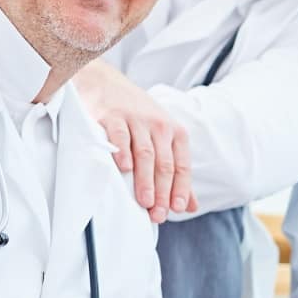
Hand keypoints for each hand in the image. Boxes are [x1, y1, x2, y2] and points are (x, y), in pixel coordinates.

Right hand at [77, 60, 193, 221]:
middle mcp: (159, 125)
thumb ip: (176, 172)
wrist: (106, 83)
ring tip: (144, 202)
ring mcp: (136, 120)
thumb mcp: (162, 139)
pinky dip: (122, 152)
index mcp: (175, 133)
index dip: (180, 189)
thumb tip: (191, 206)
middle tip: (158, 214)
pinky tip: (123, 169)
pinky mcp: (113, 116)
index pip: (181, 166)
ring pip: (145, 153)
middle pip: (164, 164)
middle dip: (162, 191)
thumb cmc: (137, 118)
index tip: (177, 210)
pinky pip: (120, 136)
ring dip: (145, 179)